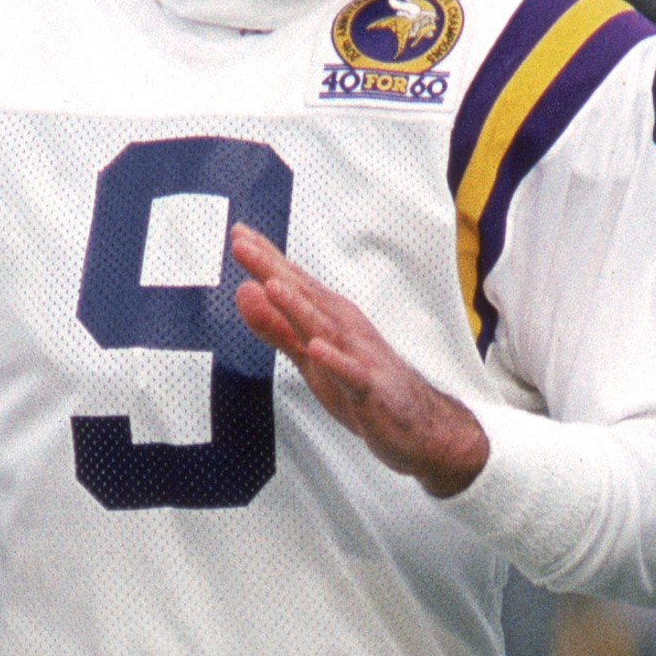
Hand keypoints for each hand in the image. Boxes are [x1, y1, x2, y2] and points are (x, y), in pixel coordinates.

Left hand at [229, 226, 487, 497]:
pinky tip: (316, 349)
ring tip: (272, 285)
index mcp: (329, 316)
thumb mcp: (308, 355)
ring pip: (325, 328)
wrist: (418, 423)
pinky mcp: (370, 389)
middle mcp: (344, 327)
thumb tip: (243, 291)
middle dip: (273, 269)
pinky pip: (351, 375)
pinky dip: (335, 361)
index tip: (238, 231)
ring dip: (299, 307)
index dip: (265, 258)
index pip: (293, 282)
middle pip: (304, 295)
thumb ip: (275, 326)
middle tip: (242, 242)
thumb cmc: (361, 382)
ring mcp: (359, 356)